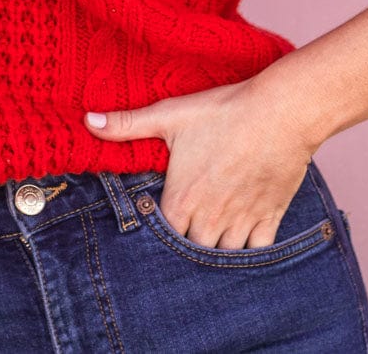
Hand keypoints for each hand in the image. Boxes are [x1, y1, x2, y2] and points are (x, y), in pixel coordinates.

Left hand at [83, 74, 320, 250]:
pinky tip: (245, 237)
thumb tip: (87, 120)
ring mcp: (242, 222)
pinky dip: (251, 251)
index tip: (161, 218)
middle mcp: (210, 220)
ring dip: (216, 248)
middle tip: (187, 226)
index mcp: (181, 201)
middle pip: (192, 250)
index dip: (159, 230)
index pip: (160, 236)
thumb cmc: (223, 112)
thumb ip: (127, 124)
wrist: (280, 112)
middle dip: (188, 242)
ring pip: (224, 255)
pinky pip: (258, 252)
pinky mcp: (271, 218)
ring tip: (211, 231)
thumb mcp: (170, 114)